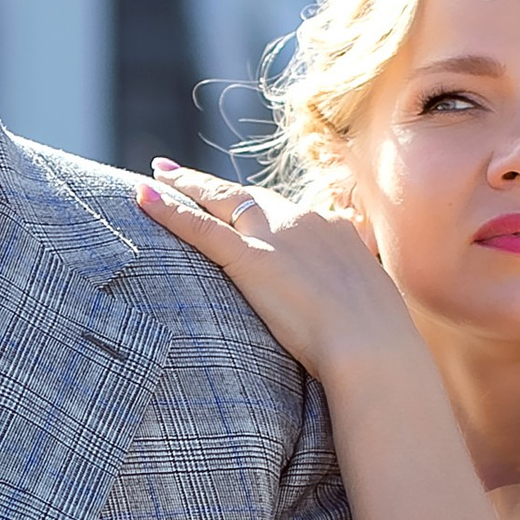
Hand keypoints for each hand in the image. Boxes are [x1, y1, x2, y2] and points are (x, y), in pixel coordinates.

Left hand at [136, 161, 414, 381]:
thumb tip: (352, 311)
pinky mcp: (252, 259)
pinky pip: (201, 228)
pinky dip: (169, 210)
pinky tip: (142, 195)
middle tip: (177, 172)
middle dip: (212, 185)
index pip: (284, 210)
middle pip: (248, 196)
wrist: (374, 348)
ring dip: (186, 185)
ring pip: (221, 200)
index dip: (255, 204)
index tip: (238, 199)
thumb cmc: (377, 344)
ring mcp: (276, 237)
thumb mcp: (371, 307)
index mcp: (334, 231)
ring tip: (156, 175)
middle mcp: (305, 221)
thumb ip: (351, 296)